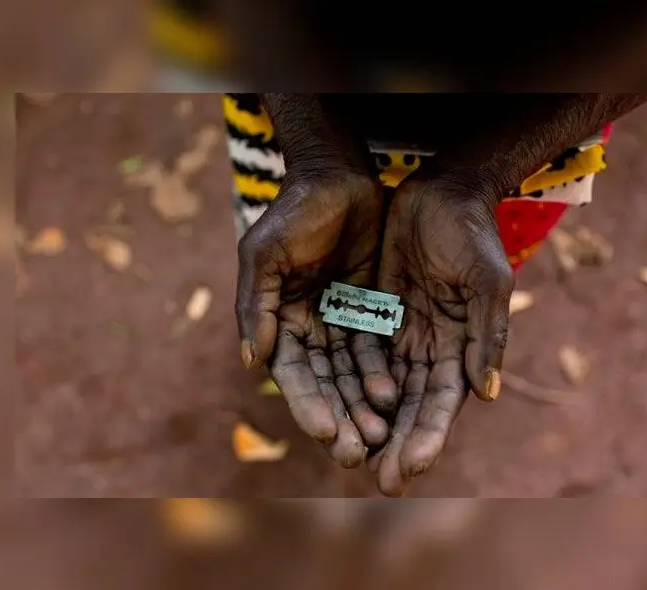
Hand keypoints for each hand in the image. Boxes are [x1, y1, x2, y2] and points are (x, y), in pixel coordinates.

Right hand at [236, 171, 396, 467]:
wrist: (339, 176)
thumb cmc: (295, 210)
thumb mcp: (265, 251)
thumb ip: (255, 303)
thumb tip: (251, 361)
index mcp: (278, 320)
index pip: (293, 373)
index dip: (307, 404)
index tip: (324, 433)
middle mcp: (308, 328)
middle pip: (324, 384)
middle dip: (338, 418)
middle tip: (355, 454)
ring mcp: (341, 321)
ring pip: (352, 375)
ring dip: (361, 407)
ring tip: (379, 438)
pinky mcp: (372, 311)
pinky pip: (378, 351)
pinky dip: (383, 377)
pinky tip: (395, 400)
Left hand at [369, 177, 513, 495]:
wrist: (442, 192)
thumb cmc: (472, 235)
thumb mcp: (486, 281)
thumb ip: (487, 335)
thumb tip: (487, 395)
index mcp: (462, 346)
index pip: (442, 402)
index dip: (428, 436)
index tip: (410, 468)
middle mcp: (431, 348)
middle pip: (411, 407)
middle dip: (397, 444)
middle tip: (380, 485)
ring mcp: (402, 333)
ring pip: (382, 389)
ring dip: (370, 424)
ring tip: (352, 460)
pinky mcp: (376, 314)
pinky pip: (359, 356)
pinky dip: (350, 385)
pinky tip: (335, 412)